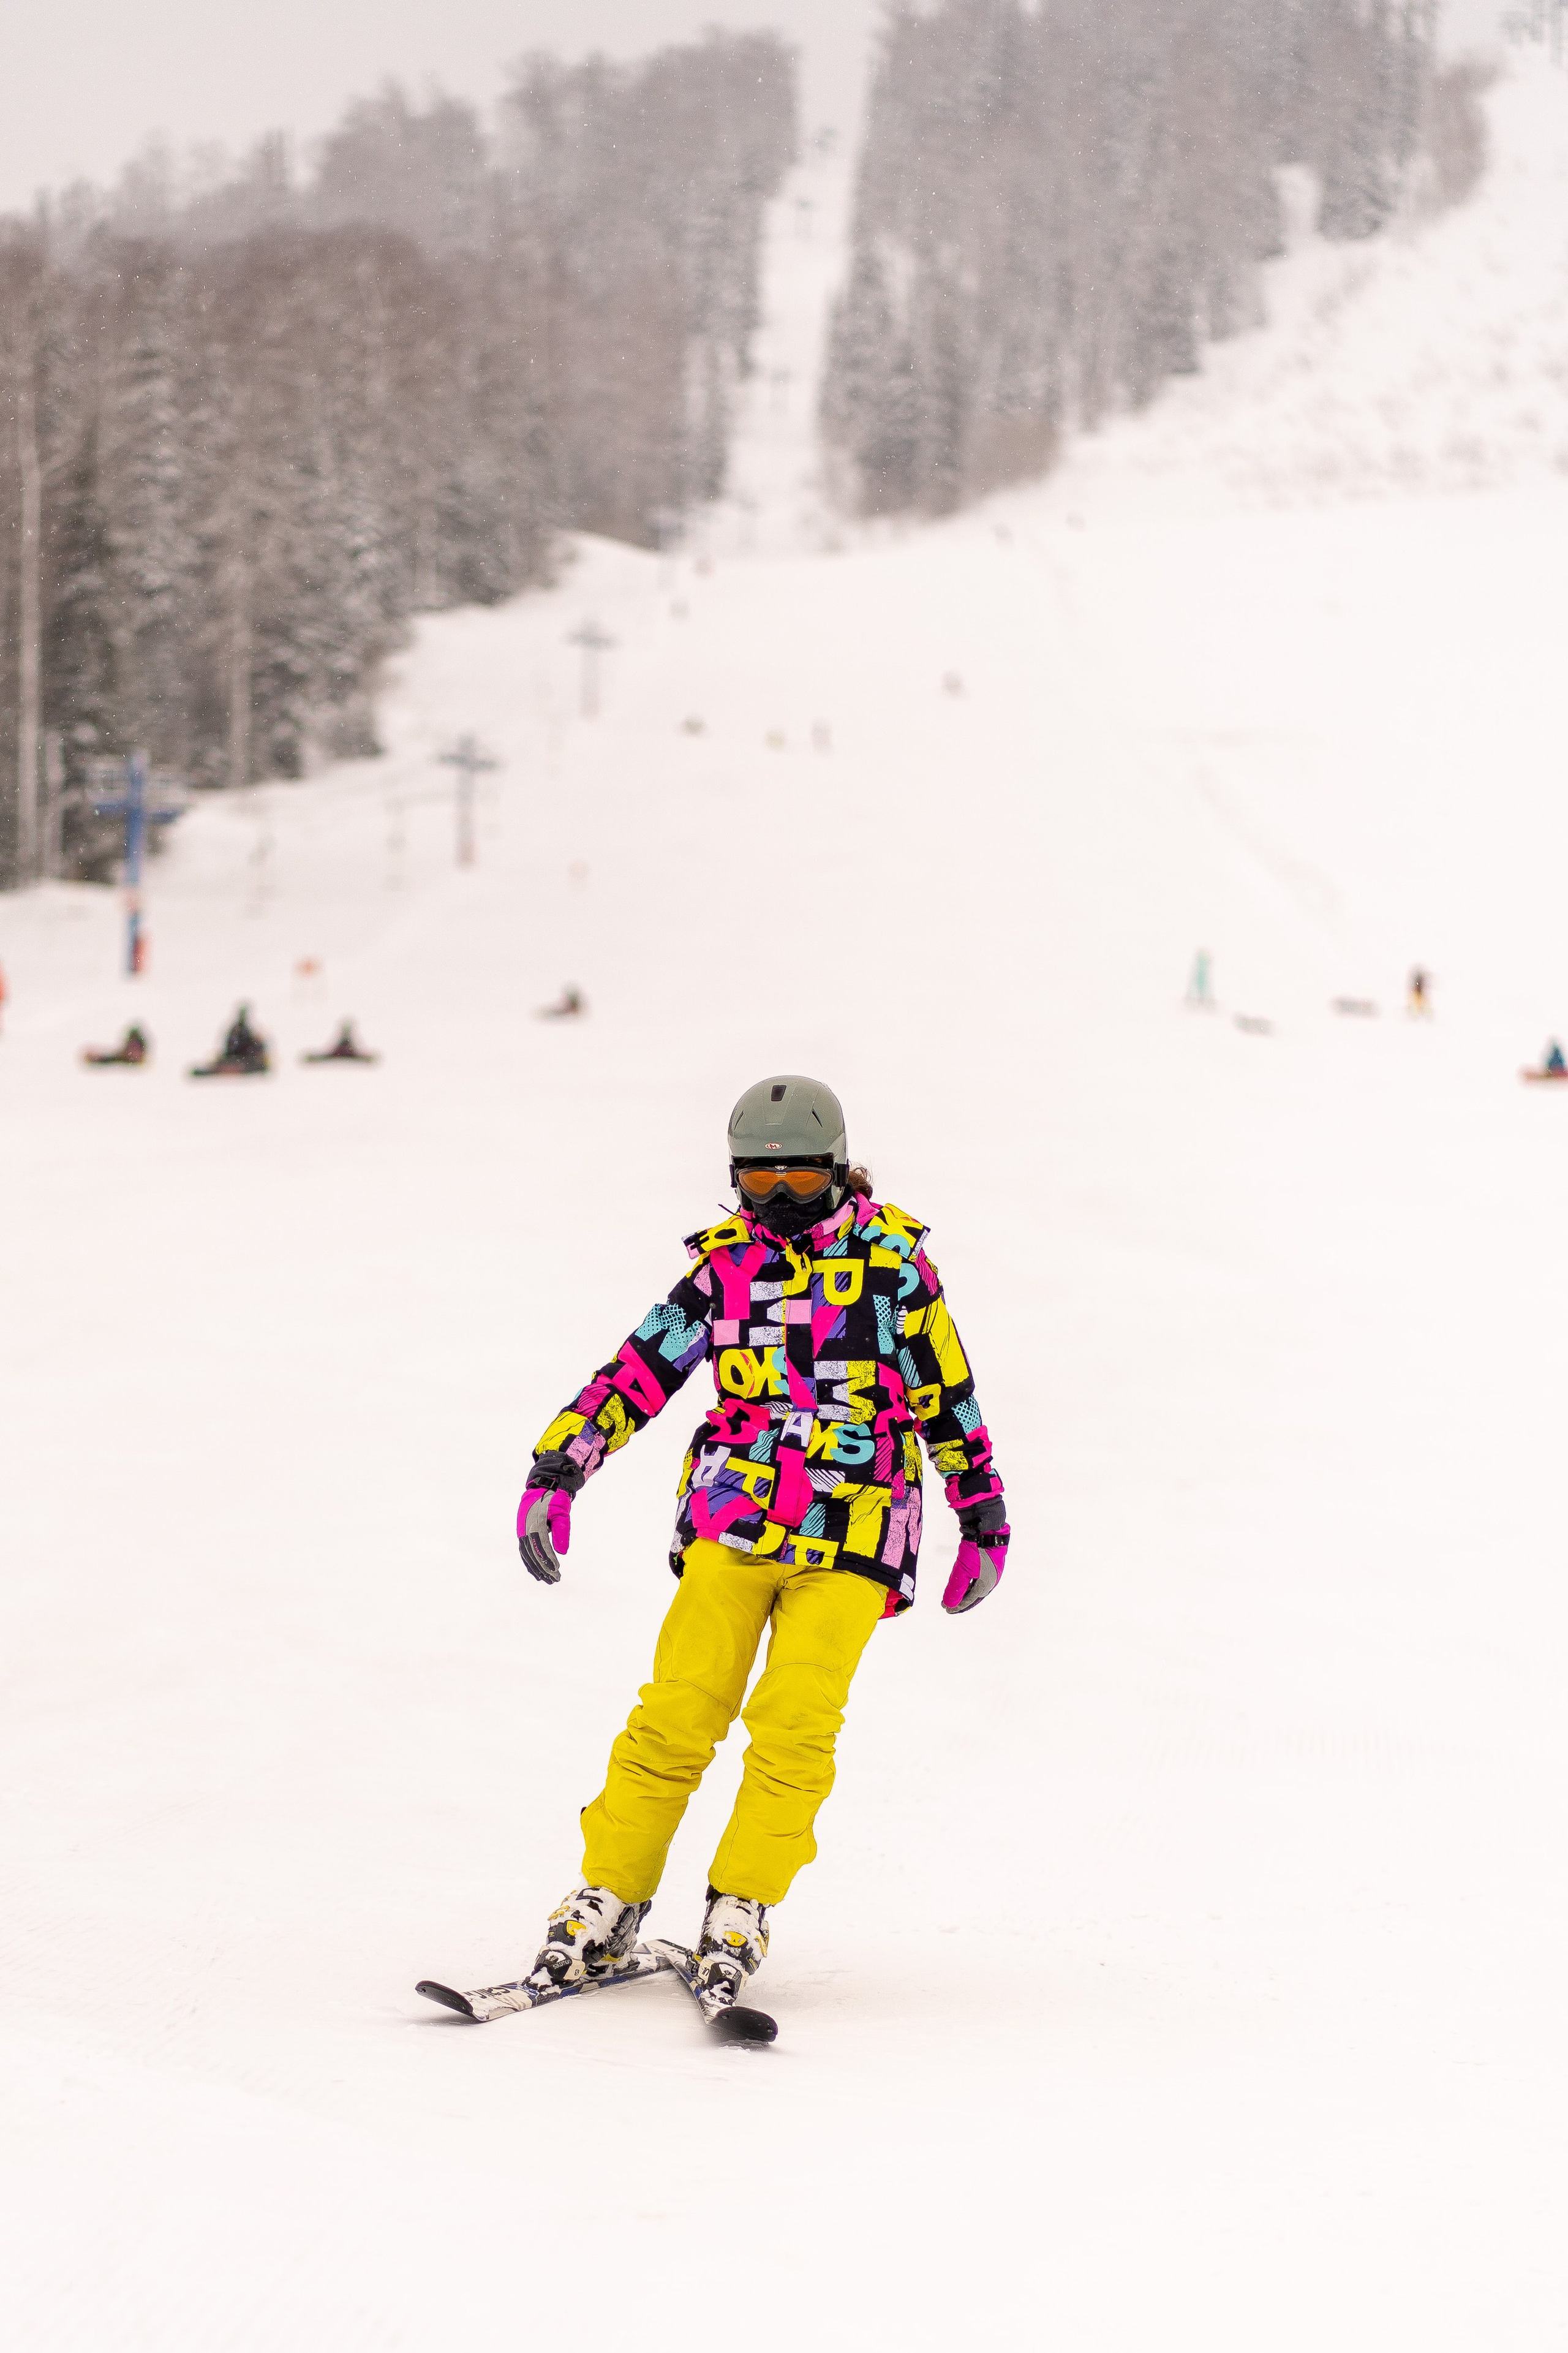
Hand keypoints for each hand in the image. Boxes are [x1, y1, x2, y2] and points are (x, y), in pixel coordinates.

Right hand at [517, 1451, 583, 1584]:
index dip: (548, 1559)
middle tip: (554, 1579)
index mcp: (534, 1523)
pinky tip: (537, 1571)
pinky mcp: (522, 1533)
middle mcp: (525, 1529)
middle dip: (543, 1568)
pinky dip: (530, 1562)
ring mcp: (522, 1531)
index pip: (541, 1546)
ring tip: (547, 1580)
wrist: (542, 1486)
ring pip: (527, 1554)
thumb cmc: (554, 1499)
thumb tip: (562, 1552)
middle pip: (532, 1553)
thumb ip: (561, 1531)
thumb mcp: (561, 1512)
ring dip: (536, 1568)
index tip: (556, 1569)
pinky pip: (525, 1551)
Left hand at [941, 1498, 1008, 1614]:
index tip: (947, 1609)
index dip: (959, 1605)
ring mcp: (991, 1567)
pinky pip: (977, 1573)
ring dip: (966, 1590)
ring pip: (977, 1583)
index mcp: (988, 1583)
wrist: (987, 1525)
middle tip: (951, 1605)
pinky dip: (969, 1579)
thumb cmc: (977, 1549)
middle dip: (963, 1600)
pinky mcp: (988, 1557)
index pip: (971, 1599)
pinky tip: (966, 1577)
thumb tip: (948, 1605)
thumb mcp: (963, 1570)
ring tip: (957, 1594)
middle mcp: (992, 1577)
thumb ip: (955, 1588)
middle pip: (975, 1593)